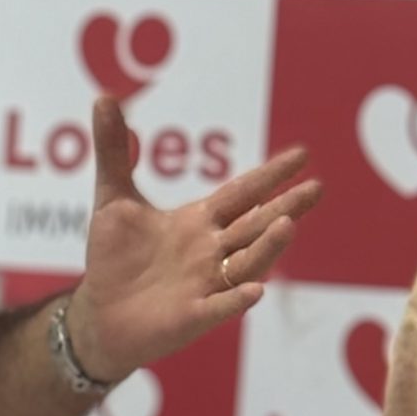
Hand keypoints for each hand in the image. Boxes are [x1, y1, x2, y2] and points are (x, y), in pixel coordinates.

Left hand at [66, 96, 320, 382]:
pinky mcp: (189, 317)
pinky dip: (235, 300)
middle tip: (317, 187)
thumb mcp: (112, 199)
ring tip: (289, 224)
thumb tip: (104, 98)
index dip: (271, 175)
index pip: (243, 194)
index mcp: (200, 222)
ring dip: (267, 246)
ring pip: (246, 264)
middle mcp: (211, 251)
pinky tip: (254, 291)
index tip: (302, 154)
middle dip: (286, 206)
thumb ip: (113, 152)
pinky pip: (217, 308)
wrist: (100, 314)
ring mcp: (205, 285)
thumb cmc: (115, 259)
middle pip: (255, 225)